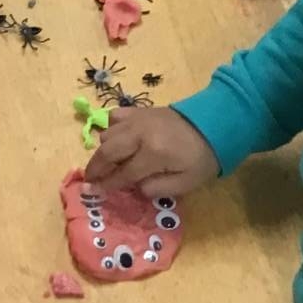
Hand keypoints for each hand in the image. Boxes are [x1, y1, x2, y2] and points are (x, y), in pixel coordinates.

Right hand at [83, 106, 219, 196]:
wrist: (213, 125)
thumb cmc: (201, 158)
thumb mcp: (185, 183)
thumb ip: (156, 188)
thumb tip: (134, 186)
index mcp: (154, 153)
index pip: (124, 173)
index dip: (108, 184)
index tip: (95, 192)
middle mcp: (140, 133)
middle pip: (108, 151)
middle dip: (96, 168)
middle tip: (89, 179)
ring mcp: (137, 118)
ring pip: (107, 134)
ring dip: (102, 151)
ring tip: (104, 164)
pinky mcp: (139, 110)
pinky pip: (114, 117)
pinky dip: (109, 128)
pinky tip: (114, 139)